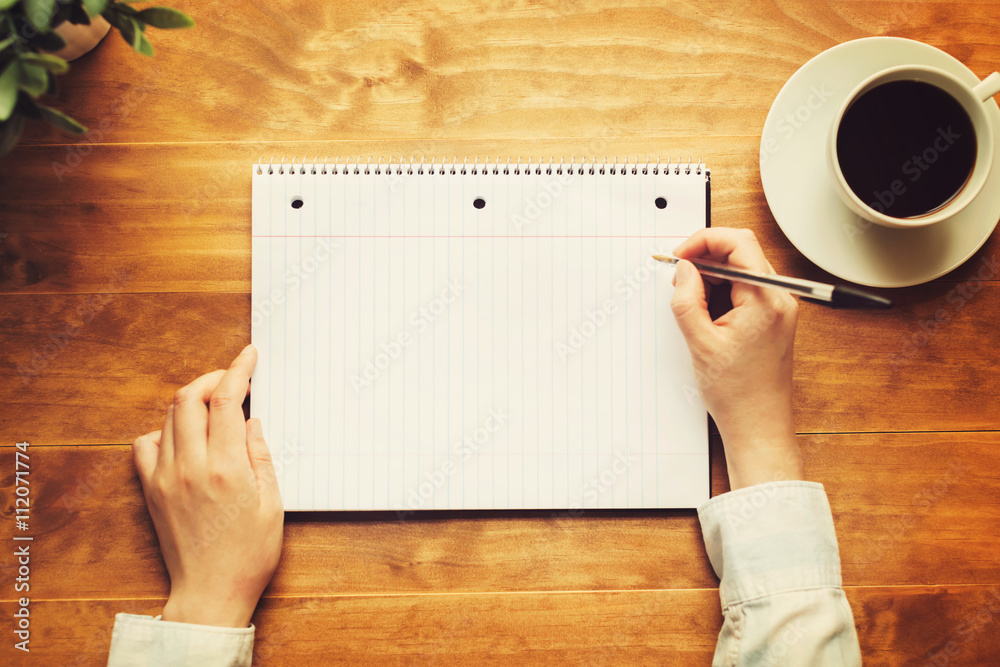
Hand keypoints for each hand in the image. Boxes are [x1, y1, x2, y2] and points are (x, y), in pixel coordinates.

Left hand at [132, 344, 282, 626]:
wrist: (211, 592)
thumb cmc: (249, 554)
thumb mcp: (273, 503)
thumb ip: (261, 456)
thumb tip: (251, 422)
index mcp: (226, 468)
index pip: (226, 400)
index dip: (238, 370)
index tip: (249, 356)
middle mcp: (190, 466)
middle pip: (190, 397)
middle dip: (212, 377)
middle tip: (231, 378)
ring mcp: (165, 477)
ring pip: (169, 416)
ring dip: (191, 400)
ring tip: (213, 405)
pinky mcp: (151, 491)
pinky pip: (145, 445)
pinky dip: (164, 430)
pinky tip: (183, 437)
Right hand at [669, 228, 803, 489]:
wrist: (759, 425)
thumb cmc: (737, 393)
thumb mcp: (700, 342)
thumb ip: (687, 299)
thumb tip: (684, 269)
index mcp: (765, 299)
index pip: (738, 243)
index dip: (703, 241)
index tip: (680, 256)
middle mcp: (779, 298)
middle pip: (742, 252)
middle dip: (706, 257)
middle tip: (679, 277)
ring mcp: (780, 308)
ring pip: (743, 269)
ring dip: (714, 275)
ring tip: (692, 300)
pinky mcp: (774, 318)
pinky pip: (747, 289)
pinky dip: (724, 290)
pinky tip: (706, 312)